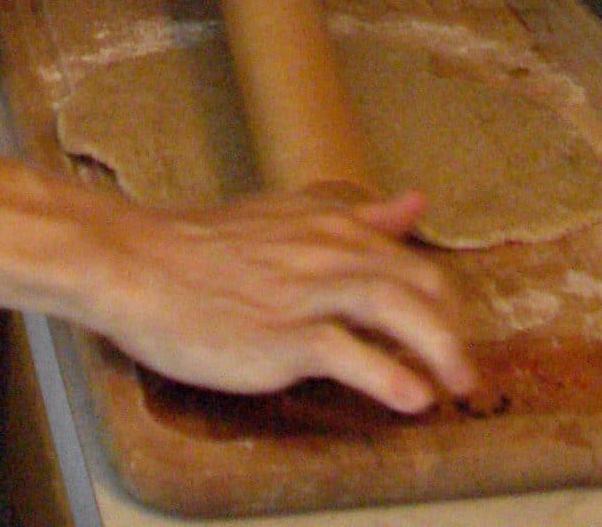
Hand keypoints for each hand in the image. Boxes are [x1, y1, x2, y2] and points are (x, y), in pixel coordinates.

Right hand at [82, 185, 474, 410]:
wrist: (137, 264)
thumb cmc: (200, 247)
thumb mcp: (285, 216)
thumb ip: (356, 216)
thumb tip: (414, 203)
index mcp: (328, 223)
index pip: (408, 258)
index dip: (440, 298)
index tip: (453, 329)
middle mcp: (326, 252)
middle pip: (416, 283)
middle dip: (451, 328)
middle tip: (464, 369)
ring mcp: (304, 293)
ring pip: (394, 311)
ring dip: (437, 352)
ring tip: (456, 387)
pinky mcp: (281, 336)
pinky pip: (347, 355)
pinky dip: (386, 376)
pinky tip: (411, 398)